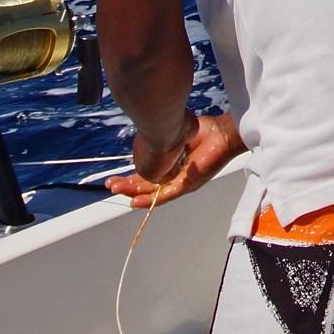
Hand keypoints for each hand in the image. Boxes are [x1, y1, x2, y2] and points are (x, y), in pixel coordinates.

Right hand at [105, 112, 243, 207]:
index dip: (131, 177)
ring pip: (152, 192)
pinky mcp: (187, 184)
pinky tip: (136, 201)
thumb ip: (161, 140)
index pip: (147, 176)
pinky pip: (166, 194)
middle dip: (127, 186)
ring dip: (134, 193)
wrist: (223, 133)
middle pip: (146, 186)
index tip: (114, 178)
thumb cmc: (205, 131)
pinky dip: (151, 199)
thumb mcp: (176, 135)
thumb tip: (145, 137)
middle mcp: (173, 176)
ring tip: (118, 191)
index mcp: (170, 165)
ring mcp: (180, 182)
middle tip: (110, 186)